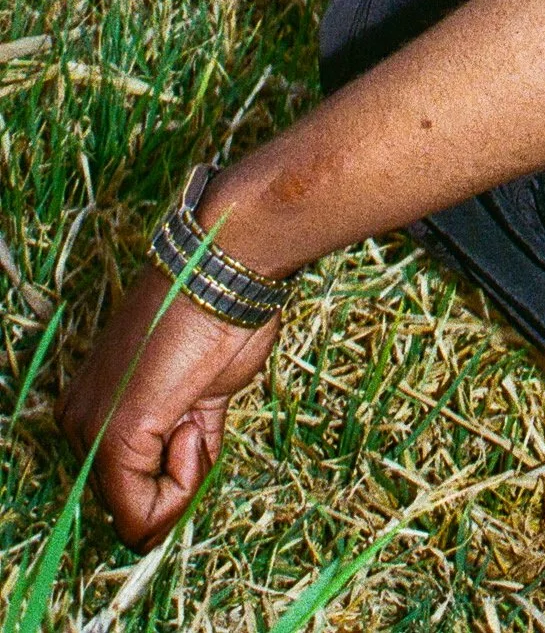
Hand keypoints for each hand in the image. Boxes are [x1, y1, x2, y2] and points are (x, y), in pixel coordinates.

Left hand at [60, 268, 279, 547]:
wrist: (226, 269)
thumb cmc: (219, 318)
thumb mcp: (199, 396)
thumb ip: (183, 440)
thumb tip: (185, 485)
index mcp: (91, 409)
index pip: (129, 489)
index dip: (178, 475)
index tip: (196, 418)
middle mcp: (76, 423)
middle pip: (133, 506)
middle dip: (179, 478)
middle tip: (196, 413)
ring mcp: (88, 432)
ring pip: (140, 517)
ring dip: (185, 476)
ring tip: (194, 407)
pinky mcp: (112, 438)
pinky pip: (147, 514)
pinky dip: (186, 483)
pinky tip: (191, 422)